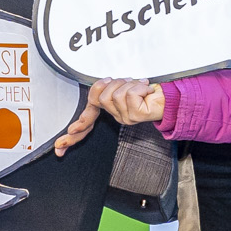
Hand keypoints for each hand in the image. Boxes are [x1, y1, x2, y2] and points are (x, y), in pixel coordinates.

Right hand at [50, 78, 165, 155]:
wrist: (171, 95)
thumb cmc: (149, 89)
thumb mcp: (123, 86)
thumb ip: (107, 89)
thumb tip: (99, 84)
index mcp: (113, 112)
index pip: (87, 124)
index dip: (72, 137)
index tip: (59, 148)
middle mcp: (118, 117)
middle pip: (100, 97)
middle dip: (114, 84)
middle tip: (129, 82)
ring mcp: (126, 118)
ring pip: (115, 94)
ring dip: (129, 83)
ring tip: (141, 86)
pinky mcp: (135, 115)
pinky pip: (129, 94)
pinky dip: (139, 85)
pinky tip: (146, 89)